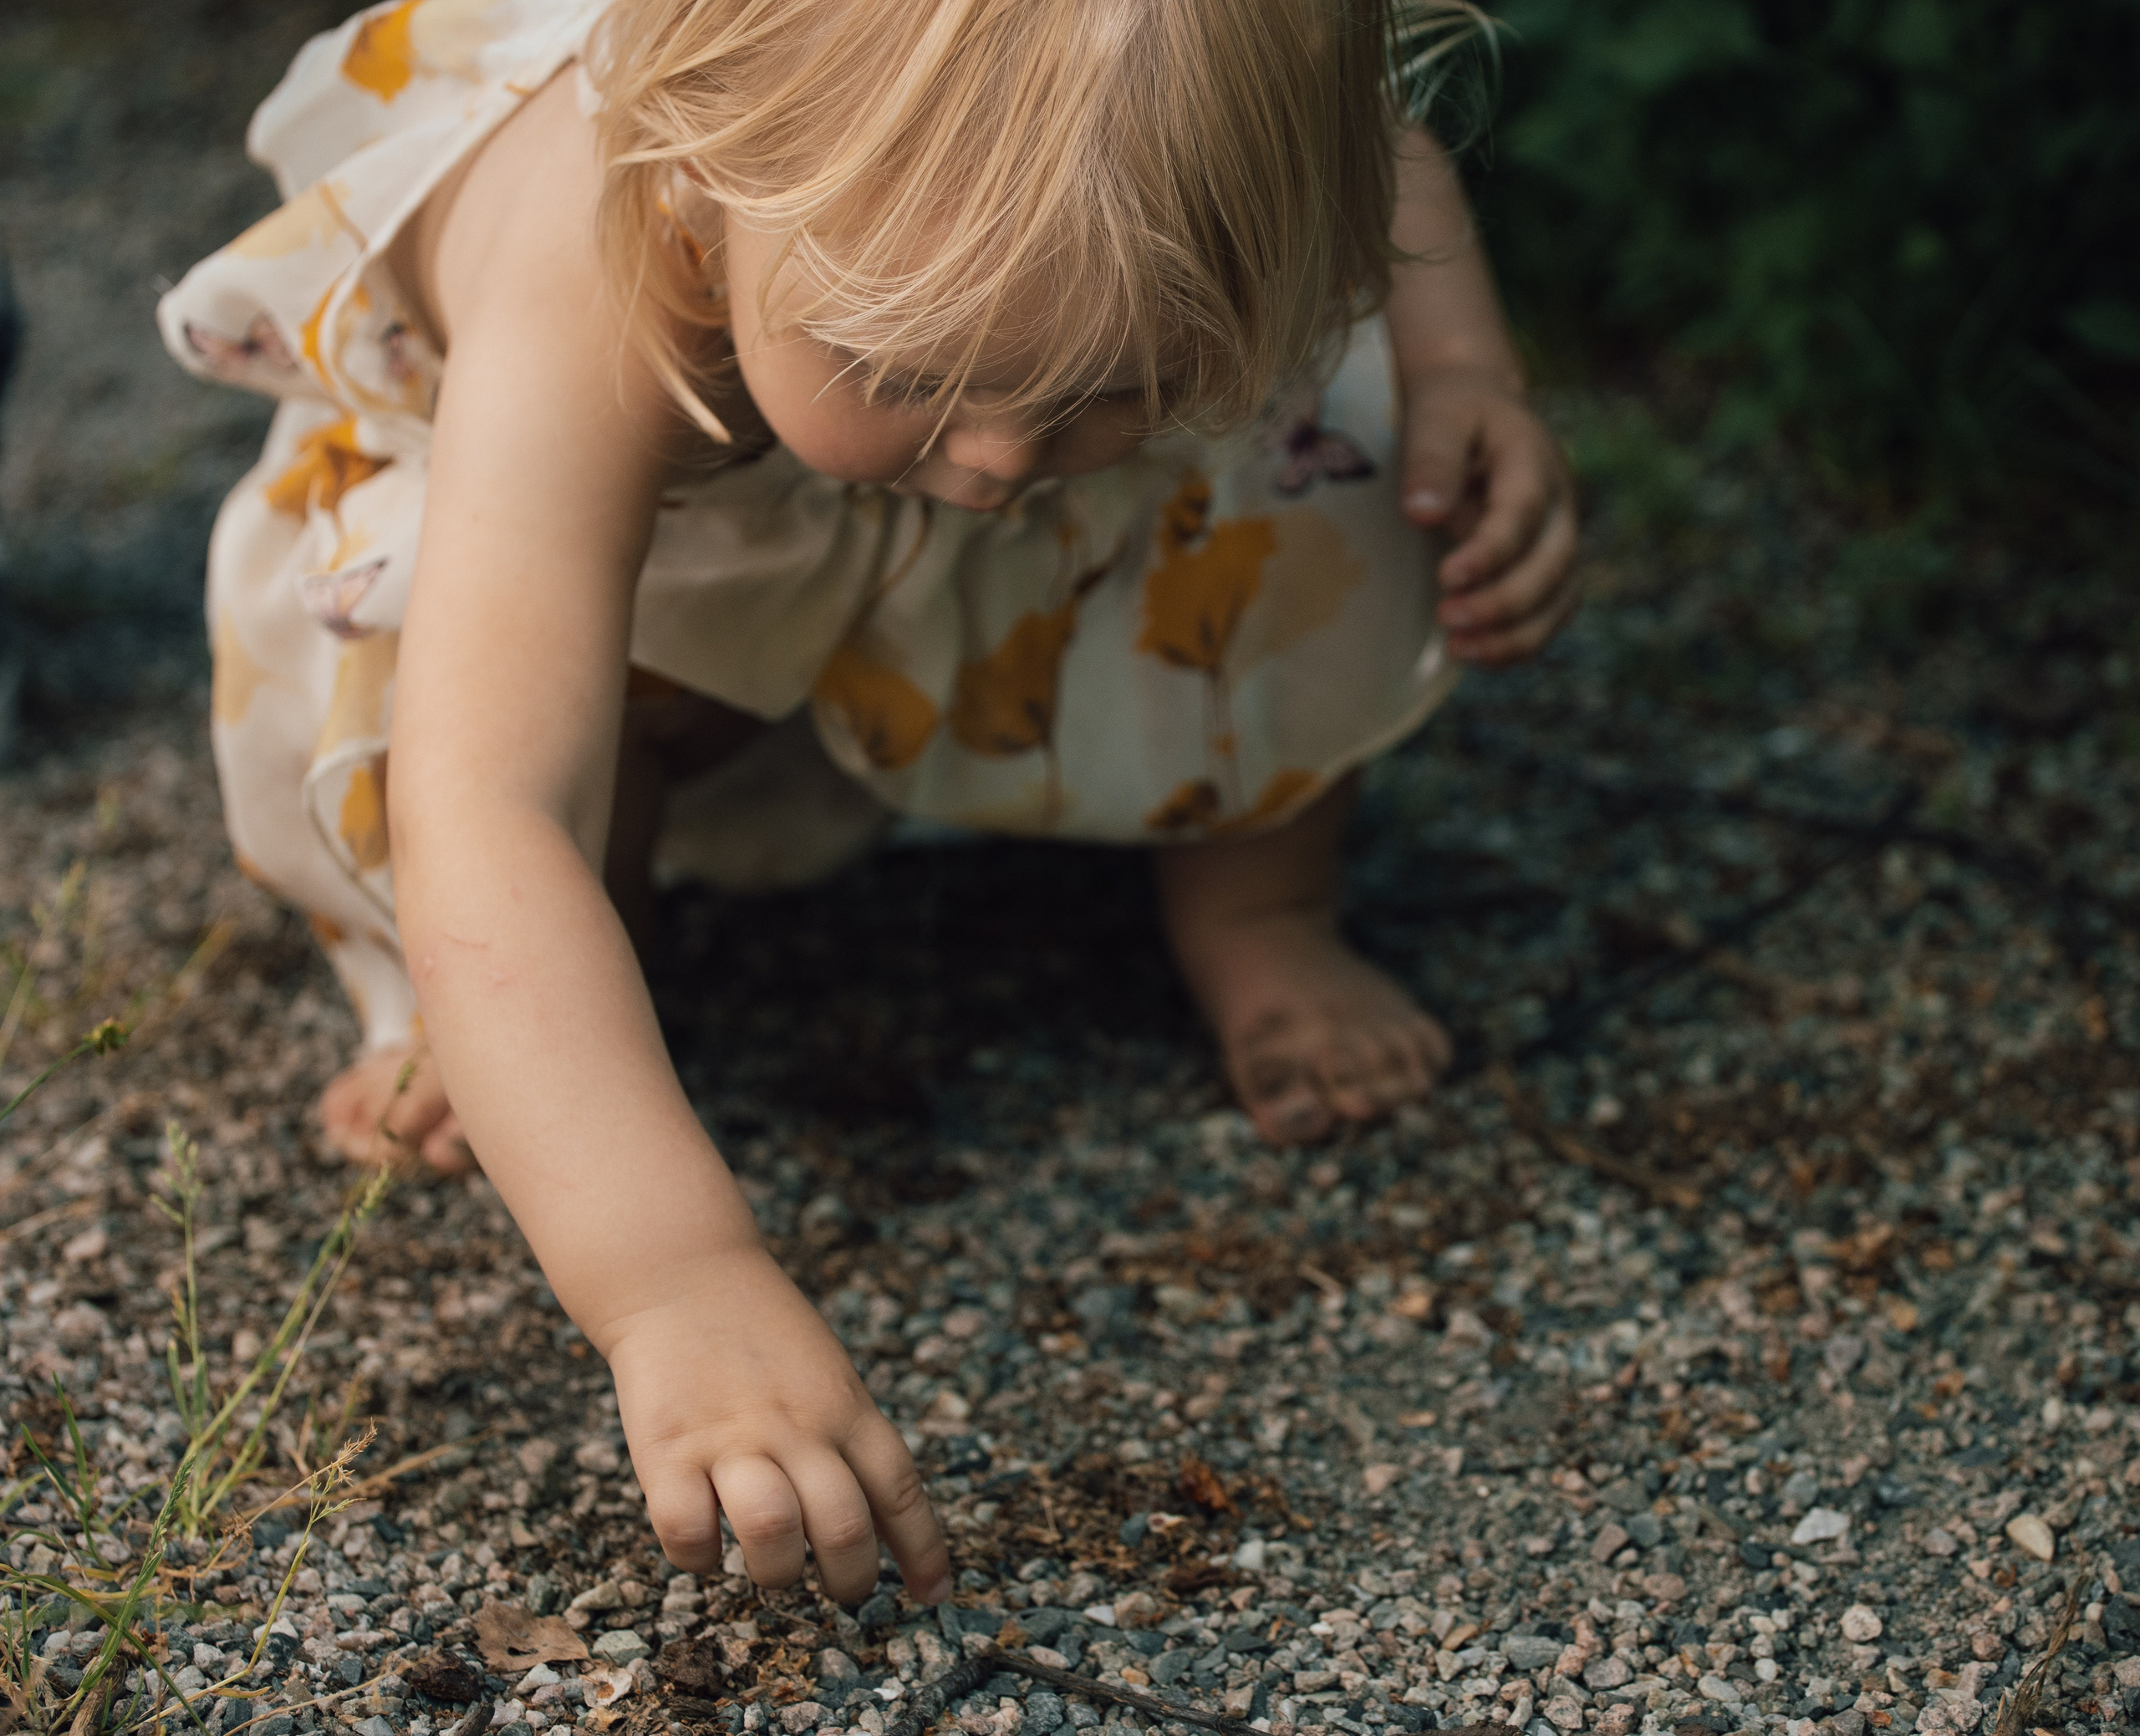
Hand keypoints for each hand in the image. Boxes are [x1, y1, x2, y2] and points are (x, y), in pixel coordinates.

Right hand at [596, 1244, 950, 1603]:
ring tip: (772, 1569)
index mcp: (845, 1408)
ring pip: (772, 1534)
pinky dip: (700, 1557)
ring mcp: (732, 1438)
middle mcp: (797, 1426)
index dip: (922, 1550)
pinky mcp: (667, 1448)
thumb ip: (851, 1438)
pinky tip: (706, 1544)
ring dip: (777, 1573)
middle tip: (842, 1589)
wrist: (683, 1274)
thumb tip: (880, 1520)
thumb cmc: (762, 1334)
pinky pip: (688, 1532)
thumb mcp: (830, 1375)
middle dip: (850, 1580)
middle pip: (844, 1527)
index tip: (932, 1593)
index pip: (899, 1489)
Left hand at [1399, 366, 1579, 666]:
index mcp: (1532, 461)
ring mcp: (1560, 538)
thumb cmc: (1453, 412)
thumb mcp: (1436, 417)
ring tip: (1460, 649)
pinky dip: (1521, 643)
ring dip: (1516, 635)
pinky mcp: (1550, 565)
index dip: (1490, 552)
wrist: (1480, 408)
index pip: (1521, 514)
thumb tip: (1422, 514)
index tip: (1447, 578)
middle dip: (1503, 602)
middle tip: (1447, 618)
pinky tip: (1476, 654)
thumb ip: (1432, 461)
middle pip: (1551, 565)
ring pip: (1560, 599)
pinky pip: (1552, 614)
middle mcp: (1558, 504)